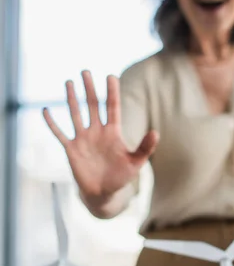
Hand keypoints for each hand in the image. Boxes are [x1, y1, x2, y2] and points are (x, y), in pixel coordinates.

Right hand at [43, 71, 158, 200]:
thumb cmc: (121, 177)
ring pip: (76, 114)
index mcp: (113, 132)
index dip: (112, 92)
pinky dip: (52, 123)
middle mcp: (97, 131)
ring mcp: (83, 139)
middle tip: (85, 71)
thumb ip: (145, 148)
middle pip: (93, 106)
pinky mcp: (71, 149)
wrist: (103, 193)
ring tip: (69, 82)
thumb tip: (156, 132)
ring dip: (72, 99)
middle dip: (90, 89)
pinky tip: (45, 110)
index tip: (110, 76)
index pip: (112, 107)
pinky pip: (60, 133)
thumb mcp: (135, 163)